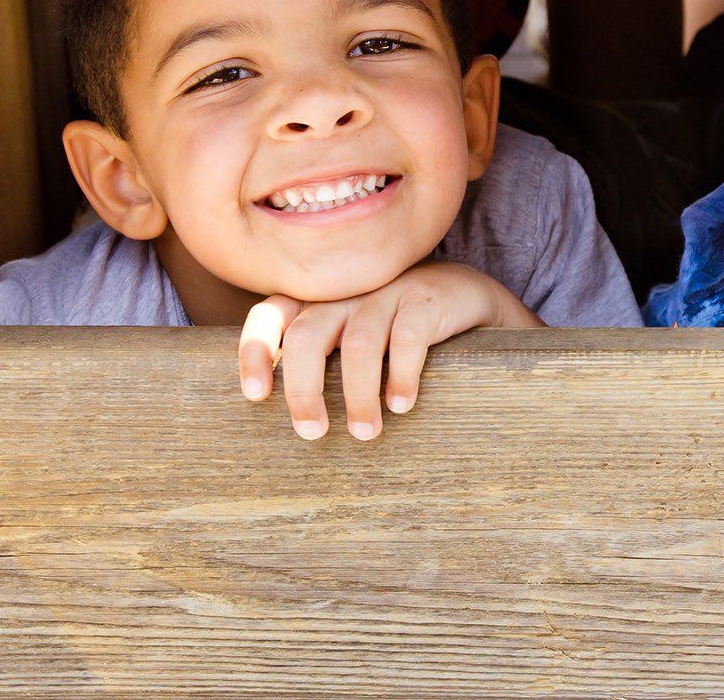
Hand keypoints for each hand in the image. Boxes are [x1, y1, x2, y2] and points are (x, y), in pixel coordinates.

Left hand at [236, 261, 541, 439]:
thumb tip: (287, 419)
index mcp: (321, 298)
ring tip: (365, 432)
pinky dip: (401, 377)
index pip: (272, 312)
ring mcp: (389, 291)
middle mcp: (349, 291)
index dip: (257, 349)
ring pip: (359, 344)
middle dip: (304, 389)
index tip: (257, 395)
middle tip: (312, 432)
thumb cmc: (397, 330)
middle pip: (308, 334)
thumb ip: (321, 358)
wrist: (466, 297)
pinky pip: (409, 338)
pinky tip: (402, 405)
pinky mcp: (428, 299)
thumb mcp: (353, 336)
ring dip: (358, 396)